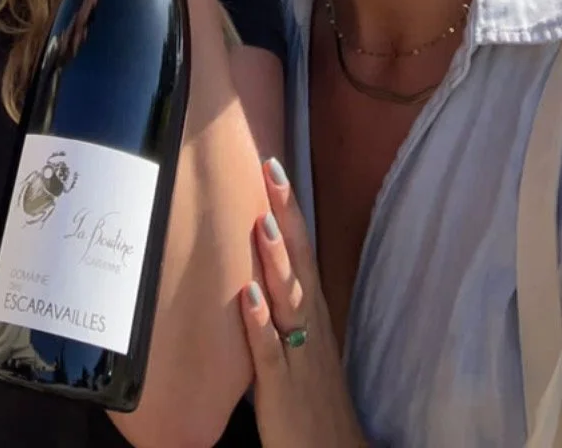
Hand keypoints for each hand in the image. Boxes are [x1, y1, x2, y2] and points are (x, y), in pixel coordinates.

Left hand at [240, 160, 365, 447]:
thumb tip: (257, 268)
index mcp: (312, 313)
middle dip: (286, 215)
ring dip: (277, 263)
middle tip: (272, 169)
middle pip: (299, 261)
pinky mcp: (282, 387)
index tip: (273, 164)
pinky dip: (259, 324)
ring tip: (265, 224)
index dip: (289, 208)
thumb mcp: (302, 341)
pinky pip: (269, 352)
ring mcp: (297, 355)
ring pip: (288, 301)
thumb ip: (283, 306)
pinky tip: (247, 298)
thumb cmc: (314, 396)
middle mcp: (308, 326)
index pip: (301, 248)